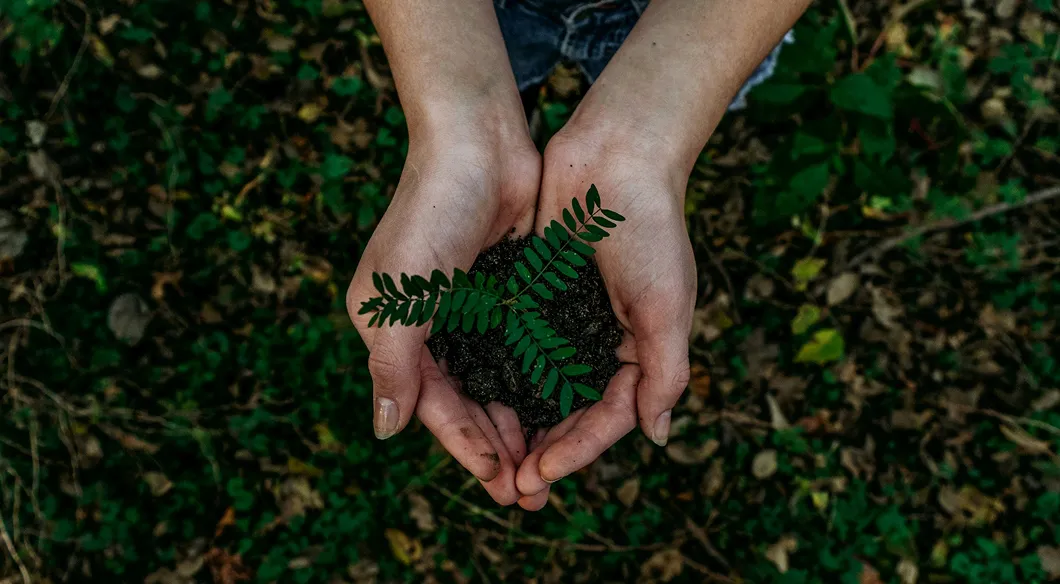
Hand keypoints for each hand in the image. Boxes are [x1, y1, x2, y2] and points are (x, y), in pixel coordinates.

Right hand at [346, 124, 539, 505]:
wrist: (478, 141)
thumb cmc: (431, 213)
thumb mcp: (400, 294)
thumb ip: (392, 364)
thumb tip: (385, 431)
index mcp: (393, 329)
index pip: (431, 404)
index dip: (464, 446)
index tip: (500, 482)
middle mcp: (429, 325)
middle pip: (465, 401)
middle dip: (496, 446)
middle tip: (531, 491)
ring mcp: (469, 309)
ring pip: (496, 382)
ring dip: (519, 422)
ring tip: (548, 463)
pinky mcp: (505, 291)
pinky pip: (521, 349)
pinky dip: (536, 381)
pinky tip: (560, 408)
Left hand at [513, 125, 695, 509]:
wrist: (615, 156)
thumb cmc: (650, 229)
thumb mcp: (667, 305)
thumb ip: (665, 372)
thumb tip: (658, 437)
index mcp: (638, 350)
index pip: (607, 417)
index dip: (577, 450)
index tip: (542, 473)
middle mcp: (599, 342)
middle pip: (569, 412)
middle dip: (543, 451)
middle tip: (512, 487)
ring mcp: (564, 320)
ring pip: (537, 386)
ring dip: (517, 424)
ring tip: (490, 459)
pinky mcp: (533, 294)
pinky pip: (513, 345)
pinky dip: (498, 375)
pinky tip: (474, 399)